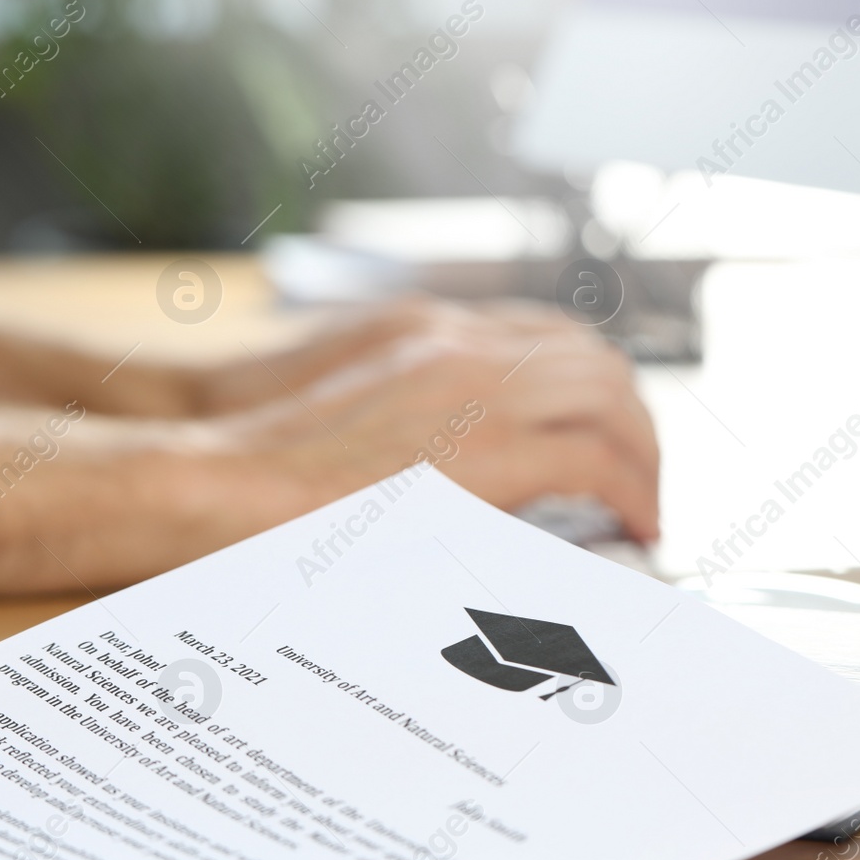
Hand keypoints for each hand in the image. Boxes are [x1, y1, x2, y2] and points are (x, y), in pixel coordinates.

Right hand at [205, 300, 660, 541]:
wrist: (216, 476)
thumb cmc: (253, 459)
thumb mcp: (338, 406)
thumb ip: (402, 413)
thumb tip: (444, 467)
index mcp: (427, 331)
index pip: (546, 338)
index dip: (591, 386)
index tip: (600, 432)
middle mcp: (465, 345)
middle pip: (595, 361)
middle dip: (632, 420)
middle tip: (637, 477)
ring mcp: (480, 392)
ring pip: (612, 400)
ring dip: (642, 455)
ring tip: (643, 508)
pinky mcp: (488, 453)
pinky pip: (597, 462)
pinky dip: (631, 492)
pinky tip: (632, 527)